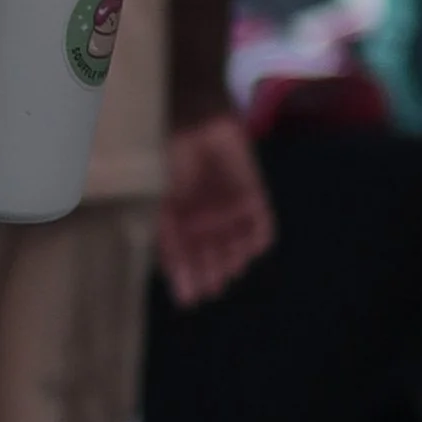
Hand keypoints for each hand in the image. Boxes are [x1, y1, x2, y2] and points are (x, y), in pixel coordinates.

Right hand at [155, 110, 276, 307]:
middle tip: (211, 287)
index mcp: (175, 218)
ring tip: (227, 269)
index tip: (192, 299)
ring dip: (232, 260)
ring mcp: (229, 208)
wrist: (196, 121)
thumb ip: (170, 246)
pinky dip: (256, 241)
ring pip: (235, 246)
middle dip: (211, 273)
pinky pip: (261, 226)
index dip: (188, 278)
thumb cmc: (168, 163)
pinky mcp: (253, 196)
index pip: (182, 256)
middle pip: (210, 255)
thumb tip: (179, 287)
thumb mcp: (160, 208)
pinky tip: (248, 251)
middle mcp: (202, 217)